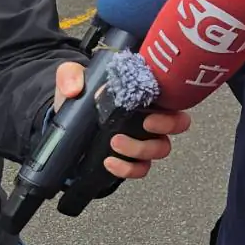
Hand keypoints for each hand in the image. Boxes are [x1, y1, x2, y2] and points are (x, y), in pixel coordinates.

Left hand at [53, 62, 191, 179]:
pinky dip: (129, 168)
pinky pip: (142, 169)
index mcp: (145, 93)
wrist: (66, 125)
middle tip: (145, 124)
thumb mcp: (72, 79)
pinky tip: (110, 163)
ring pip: (161, 148)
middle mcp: (151, 116)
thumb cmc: (80, 98)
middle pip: (178, 123)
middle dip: (166, 125)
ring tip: (115, 143)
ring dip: (141, 148)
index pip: (172, 94)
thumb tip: (74, 88)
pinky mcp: (132, 159)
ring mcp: (144, 140)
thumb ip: (70, 75)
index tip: (153, 104)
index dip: (172, 101)